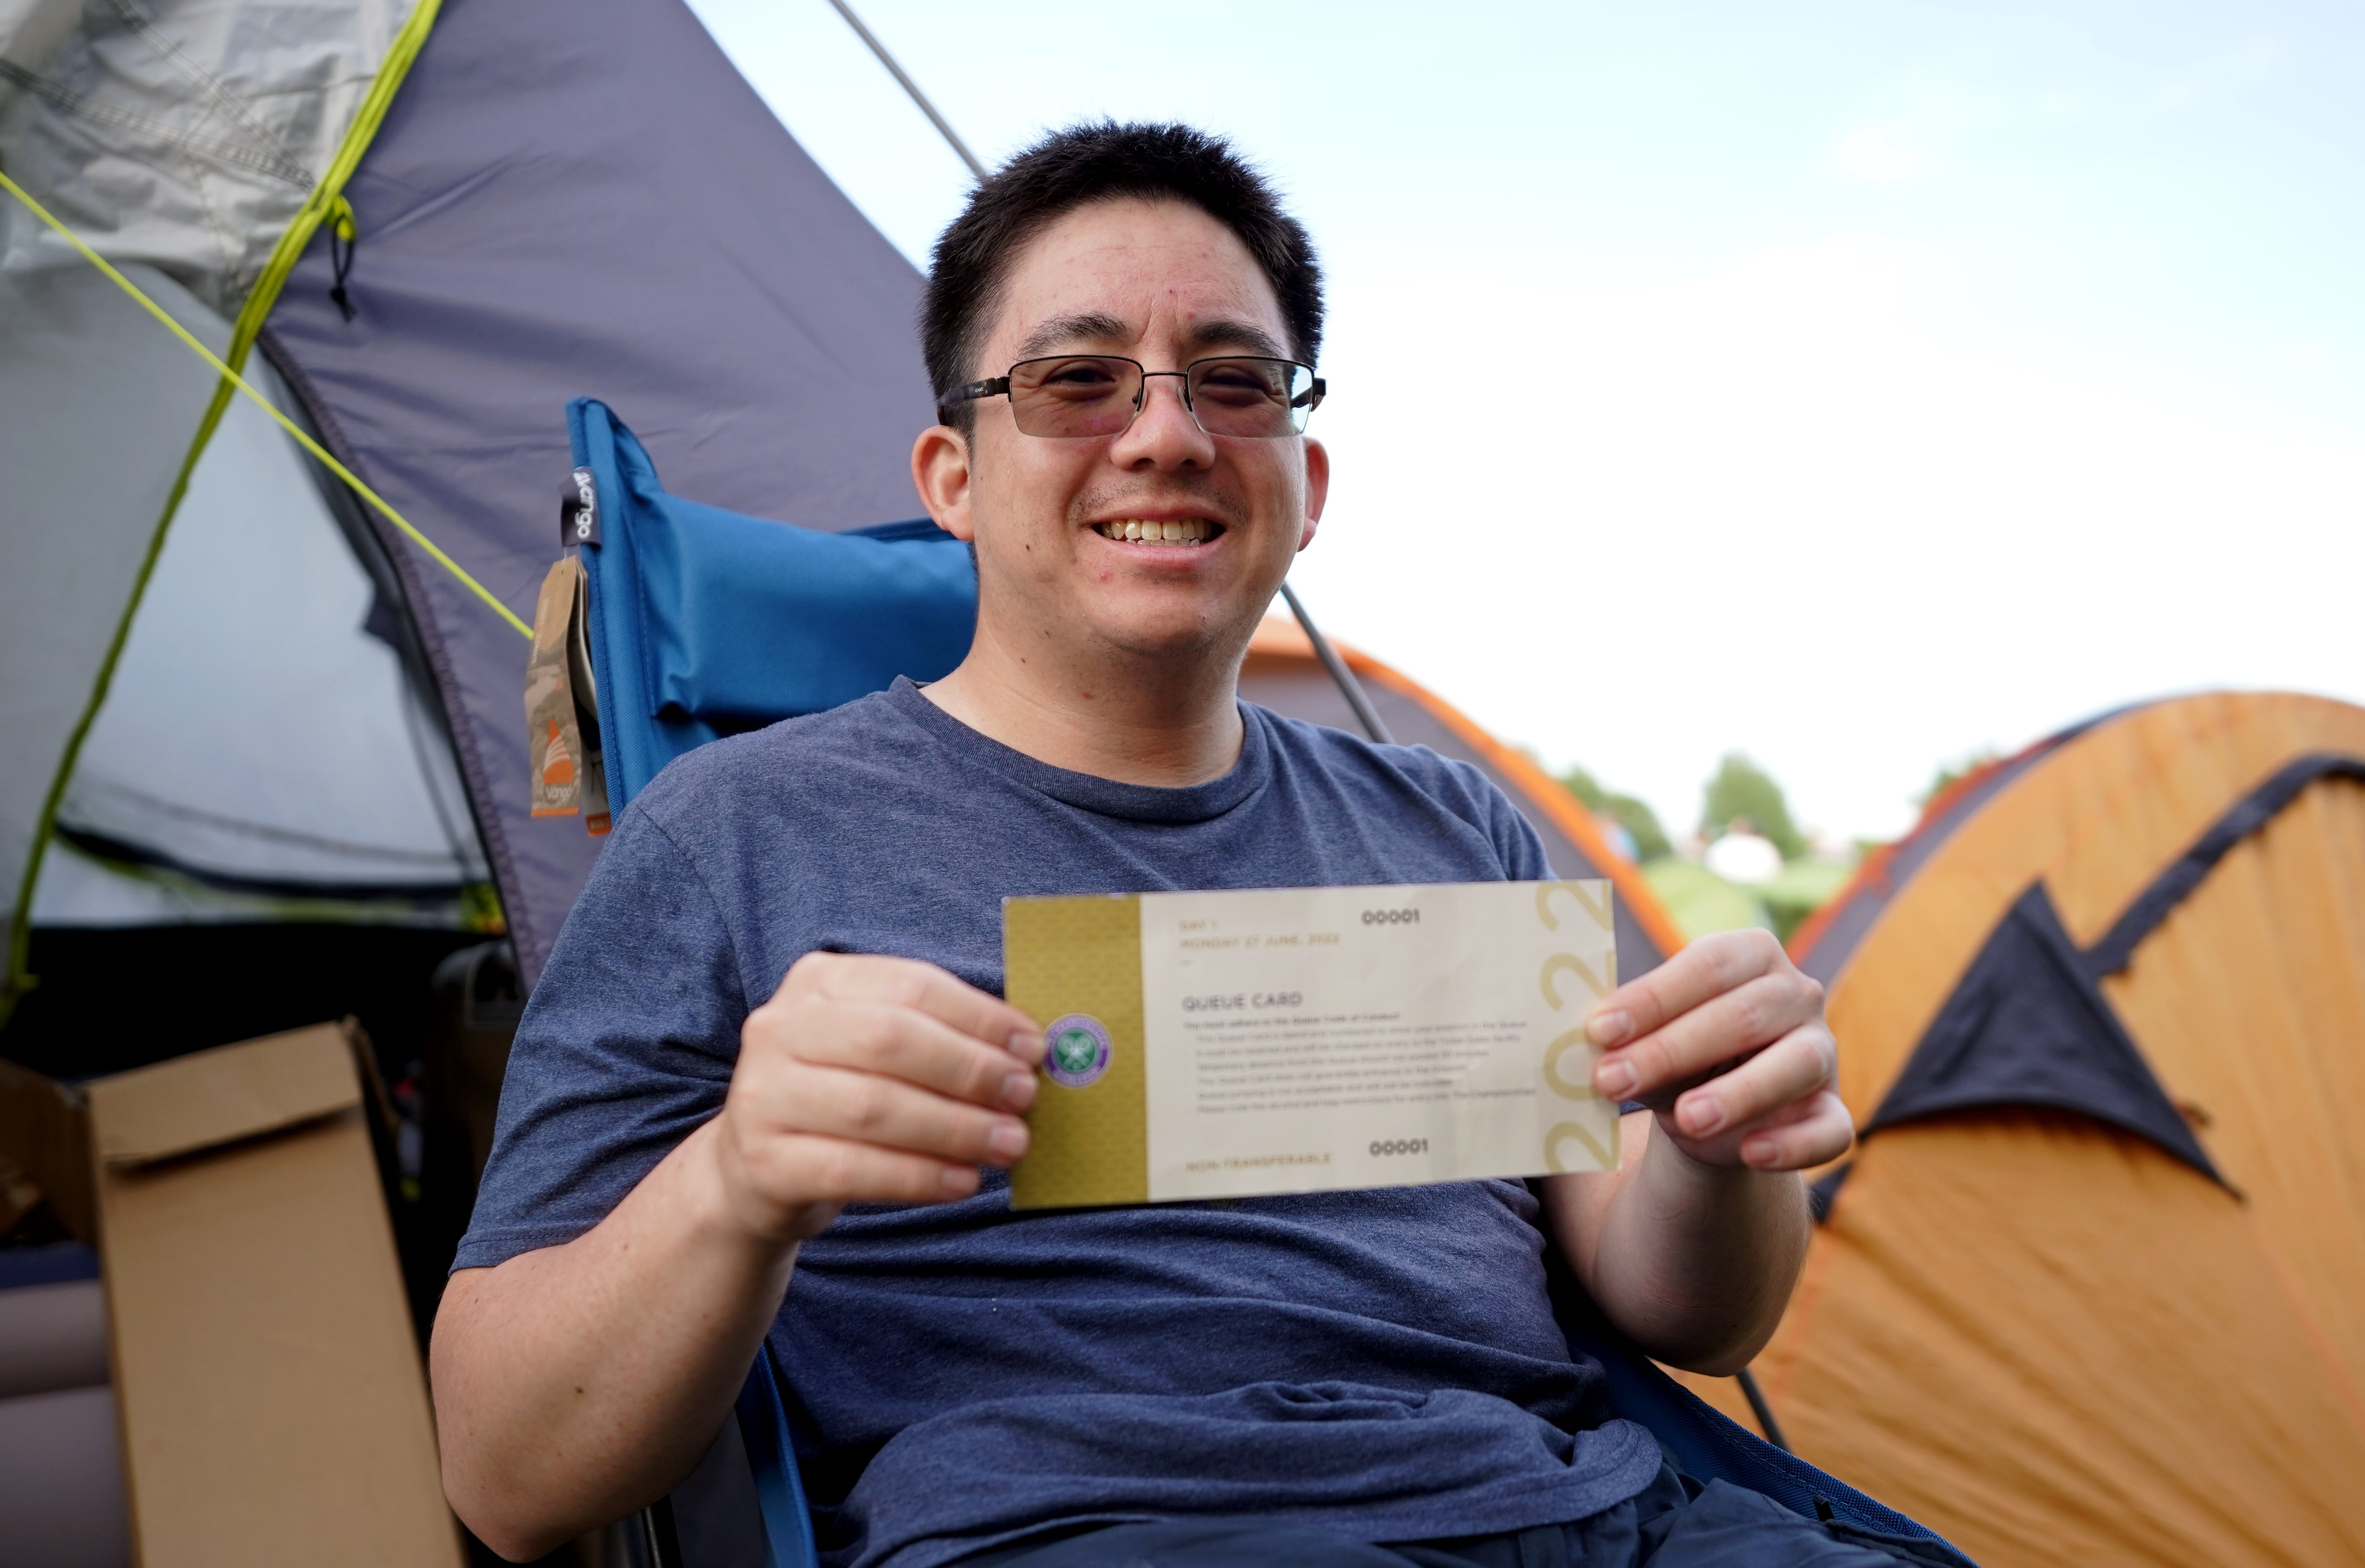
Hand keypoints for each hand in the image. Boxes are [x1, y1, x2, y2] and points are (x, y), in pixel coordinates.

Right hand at [713, 952, 1043, 1241]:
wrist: (758, 1169)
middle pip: (890, 1040)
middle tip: (1024, 1098)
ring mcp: (762, 1094)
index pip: (911, 986)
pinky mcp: (763, 1161)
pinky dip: (918, 1176)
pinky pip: (852, 1168)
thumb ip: (941, 1038)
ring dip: (955, 1127)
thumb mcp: (877, 1050)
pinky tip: (962, 1182)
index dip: (979, 1017)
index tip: (1032, 1048)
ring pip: (874, 1106)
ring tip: (1009, 1144)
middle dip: (969, 1069)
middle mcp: (779, 1028)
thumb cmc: (842, 1097)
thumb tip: (1026, 1053)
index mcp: (818, 982)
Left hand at [1586, 929, 1850, 1171]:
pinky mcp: (1832, 1112)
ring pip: (1795, 1065)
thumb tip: (1584, 1044)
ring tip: (1686, 1118)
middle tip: (1612, 1079)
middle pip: (1742, 1015)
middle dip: (1671, 1049)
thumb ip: (1629, 1038)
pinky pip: (1829, 1130)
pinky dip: (1793, 1145)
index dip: (1652, 997)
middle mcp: (1797, 994)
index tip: (1598, 1029)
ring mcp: (1822, 1053)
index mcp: (1751, 955)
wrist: (1711, 1112)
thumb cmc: (1676, 1056)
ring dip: (1739, 1093)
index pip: (1706, 965)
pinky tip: (1751, 1153)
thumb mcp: (1649, 1040)